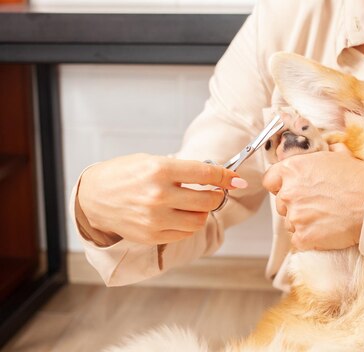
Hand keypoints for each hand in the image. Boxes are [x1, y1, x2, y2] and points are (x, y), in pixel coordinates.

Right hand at [77, 153, 246, 244]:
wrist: (93, 197)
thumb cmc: (123, 175)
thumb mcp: (151, 161)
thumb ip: (182, 169)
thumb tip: (215, 176)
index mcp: (160, 170)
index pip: (205, 174)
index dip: (226, 178)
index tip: (238, 180)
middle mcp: (159, 195)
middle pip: (208, 200)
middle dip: (217, 195)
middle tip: (215, 192)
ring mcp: (155, 218)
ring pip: (199, 220)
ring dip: (204, 212)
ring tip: (195, 203)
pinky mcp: (152, 235)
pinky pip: (185, 233)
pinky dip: (190, 224)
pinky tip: (181, 215)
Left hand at [263, 146, 363, 250]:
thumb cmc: (359, 180)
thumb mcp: (340, 156)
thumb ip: (324, 153)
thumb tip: (326, 150)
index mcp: (293, 170)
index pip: (270, 180)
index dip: (280, 185)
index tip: (291, 189)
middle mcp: (288, 192)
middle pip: (281, 203)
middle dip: (295, 205)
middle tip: (317, 205)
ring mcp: (295, 217)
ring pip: (290, 223)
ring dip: (303, 222)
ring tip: (325, 218)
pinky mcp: (303, 237)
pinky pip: (299, 241)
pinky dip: (310, 239)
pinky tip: (326, 231)